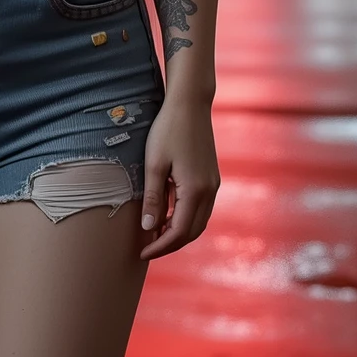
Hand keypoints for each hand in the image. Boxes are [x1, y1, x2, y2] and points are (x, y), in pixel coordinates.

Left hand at [139, 100, 218, 260]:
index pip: (179, 232)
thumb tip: (149, 228)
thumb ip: (153, 198)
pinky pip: (201, 208)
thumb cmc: (168, 129)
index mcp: (195, 189)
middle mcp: (209, 190)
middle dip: (170, 244)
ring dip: (179, 232)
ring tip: (155, 234)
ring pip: (199, 221)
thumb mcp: (154, 164)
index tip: (143, 253)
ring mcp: (213, 184)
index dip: (161, 246)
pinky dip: (185, 218)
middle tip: (147, 248)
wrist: (190, 103)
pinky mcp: (212, 177)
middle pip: (192, 232)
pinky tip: (168, 215)